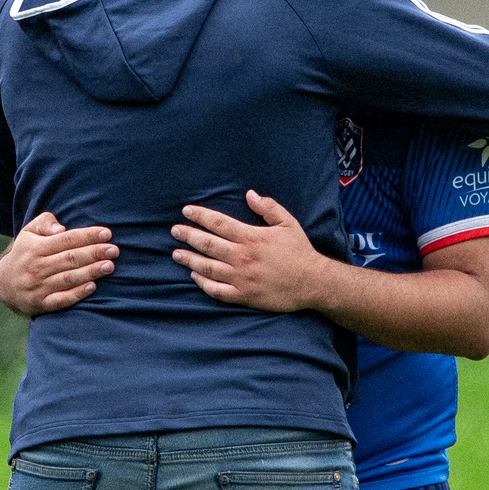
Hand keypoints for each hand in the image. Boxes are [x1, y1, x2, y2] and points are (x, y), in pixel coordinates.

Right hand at [0, 212, 117, 315]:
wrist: (5, 285)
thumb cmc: (25, 254)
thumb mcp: (28, 233)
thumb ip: (44, 223)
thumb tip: (60, 228)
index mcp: (35, 248)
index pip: (66, 239)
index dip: (88, 236)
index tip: (107, 233)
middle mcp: (37, 267)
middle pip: (70, 258)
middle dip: (94, 253)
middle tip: (114, 250)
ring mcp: (38, 286)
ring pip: (69, 278)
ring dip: (91, 272)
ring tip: (110, 266)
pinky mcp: (41, 303)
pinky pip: (61, 299)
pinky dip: (77, 294)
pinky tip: (92, 287)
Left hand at [171, 190, 332, 311]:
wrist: (313, 282)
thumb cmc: (299, 252)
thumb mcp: (288, 224)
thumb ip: (268, 208)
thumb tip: (250, 194)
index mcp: (251, 238)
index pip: (219, 224)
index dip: (200, 216)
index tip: (186, 211)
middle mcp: (242, 257)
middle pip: (208, 244)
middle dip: (188, 236)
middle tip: (174, 231)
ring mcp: (241, 278)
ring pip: (207, 268)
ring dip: (189, 260)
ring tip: (175, 253)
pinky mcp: (244, 295)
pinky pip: (217, 290)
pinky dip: (203, 283)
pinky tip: (194, 276)